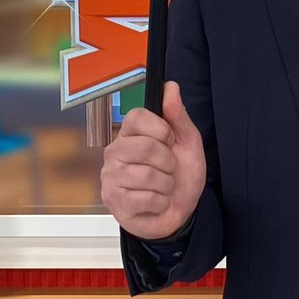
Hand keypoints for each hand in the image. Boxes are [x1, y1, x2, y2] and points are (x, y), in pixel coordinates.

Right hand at [101, 82, 205, 240]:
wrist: (180, 211)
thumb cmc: (181, 176)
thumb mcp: (188, 143)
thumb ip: (178, 115)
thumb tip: (170, 87)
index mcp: (130, 134)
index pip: (137, 117)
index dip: (161, 129)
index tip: (169, 141)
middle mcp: (114, 153)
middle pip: (144, 147)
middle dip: (168, 161)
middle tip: (168, 169)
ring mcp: (111, 178)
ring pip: (146, 175)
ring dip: (166, 185)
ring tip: (163, 187)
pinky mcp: (113, 202)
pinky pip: (144, 198)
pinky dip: (160, 201)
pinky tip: (157, 202)